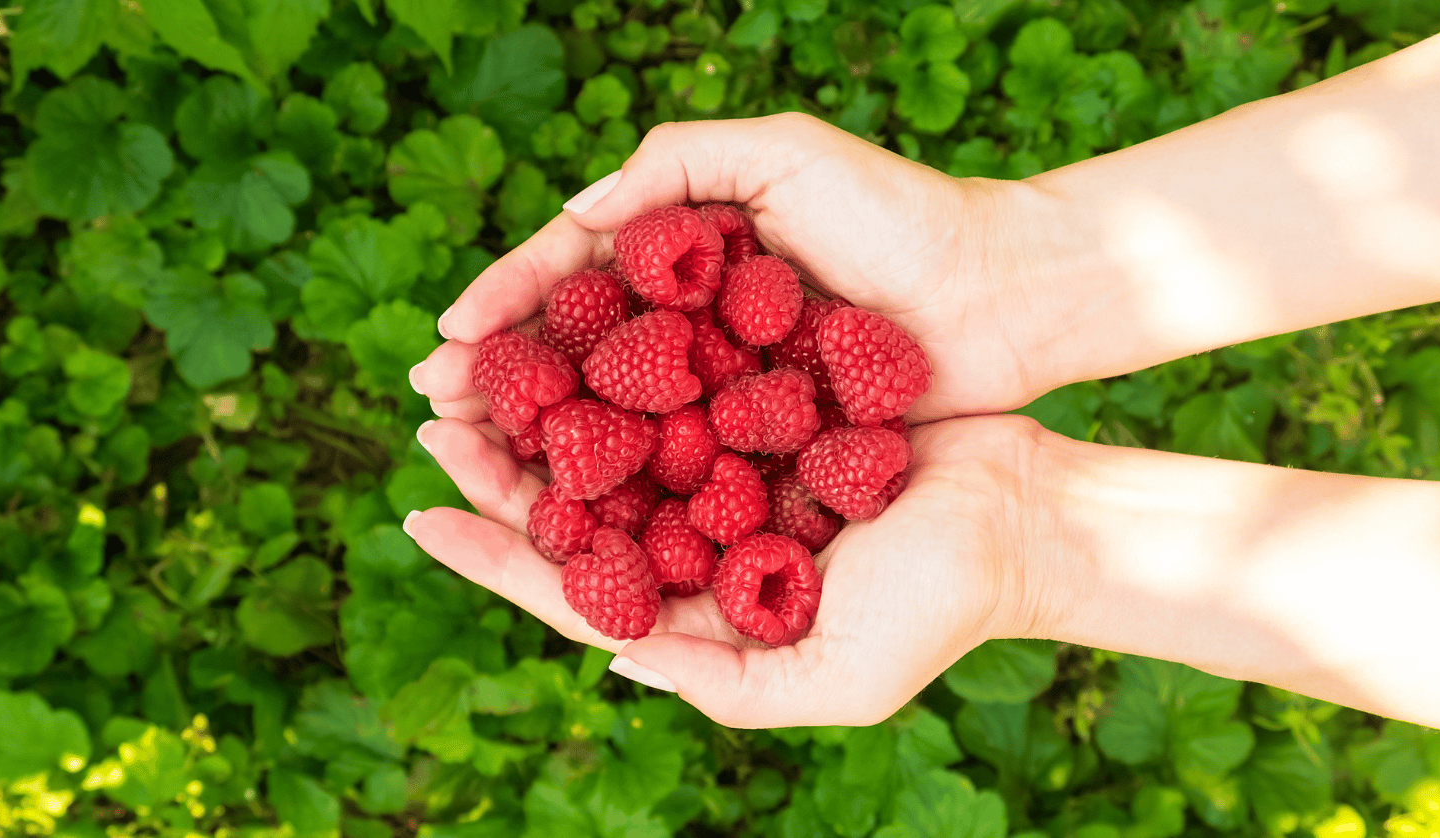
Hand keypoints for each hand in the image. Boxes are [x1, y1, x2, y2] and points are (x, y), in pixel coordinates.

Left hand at [404, 413, 1055, 727]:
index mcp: (702, 610)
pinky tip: (580, 318)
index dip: (495, 554)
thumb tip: (612, 659)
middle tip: (431, 413)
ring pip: (618, 433)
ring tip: (481, 359)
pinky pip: (683, 378)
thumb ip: (722, 682)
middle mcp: (702, 538)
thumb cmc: (938, 609)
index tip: (423, 514)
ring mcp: (731, 468)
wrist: (1023, 515)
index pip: (577, 588)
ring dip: (550, 399)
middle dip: (502, 462)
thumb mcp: (835, 679)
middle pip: (580, 503)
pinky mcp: (764, 406)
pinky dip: (630, 353)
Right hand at [413, 113, 1085, 423]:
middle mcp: (693, 323)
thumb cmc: (902, 216)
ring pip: (613, 419)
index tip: (446, 338)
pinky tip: (573, 509)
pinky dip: (624, 487)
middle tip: (435, 416)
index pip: (571, 276)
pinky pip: (679, 466)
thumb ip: (677, 165)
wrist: (1004, 298)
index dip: (506, 305)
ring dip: (543, 443)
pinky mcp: (763, 443)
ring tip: (478, 465)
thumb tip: (569, 219)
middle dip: (502, 383)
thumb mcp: (785, 155)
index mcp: (685, 250)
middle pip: (575, 356)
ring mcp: (725, 387)